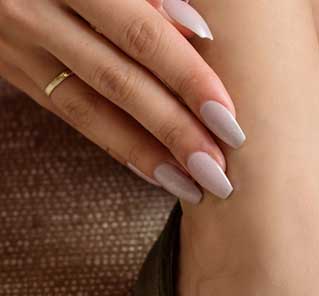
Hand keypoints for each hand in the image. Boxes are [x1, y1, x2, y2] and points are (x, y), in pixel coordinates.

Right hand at [0, 0, 243, 200]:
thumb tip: (200, 34)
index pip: (141, 36)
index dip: (188, 80)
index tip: (228, 119)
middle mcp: (36, 11)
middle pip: (119, 82)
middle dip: (175, 131)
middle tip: (218, 170)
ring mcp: (19, 46)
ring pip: (91, 110)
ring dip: (148, 154)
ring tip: (194, 186)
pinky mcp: (18, 72)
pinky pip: (72, 117)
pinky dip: (119, 147)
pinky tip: (157, 174)